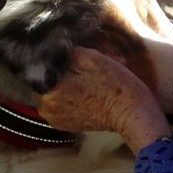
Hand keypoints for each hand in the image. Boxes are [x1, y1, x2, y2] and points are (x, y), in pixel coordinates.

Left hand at [38, 48, 170, 152]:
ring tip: (87, 82)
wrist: (134, 115)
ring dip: (65, 84)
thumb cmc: (116, 86)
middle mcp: (46, 108)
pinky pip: (60, 104)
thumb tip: (51, 47)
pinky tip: (87, 93)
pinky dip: (70, 98)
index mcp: (49, 90)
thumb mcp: (92, 58)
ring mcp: (55, 119)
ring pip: (53, 92)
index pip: (38, 67)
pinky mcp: (66, 125)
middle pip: (45, 80)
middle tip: (84, 69)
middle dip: (60, 72)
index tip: (69, 56)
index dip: (53, 58)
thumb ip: (65, 51)